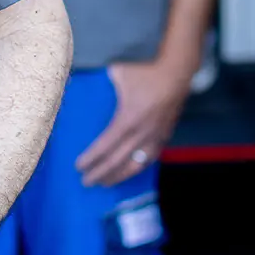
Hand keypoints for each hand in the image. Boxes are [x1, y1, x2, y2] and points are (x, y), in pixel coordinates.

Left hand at [74, 55, 191, 186]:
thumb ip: (102, 82)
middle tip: (86, 181)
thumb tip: (85, 84)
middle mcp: (141, 133)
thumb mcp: (118, 73)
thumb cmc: (145, 72)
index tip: (78, 166)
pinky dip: (136, 168)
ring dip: (118, 176)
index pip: (105, 146)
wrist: (176, 74)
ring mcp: (154, 137)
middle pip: (117, 161)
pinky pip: (149, 159)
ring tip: (105, 182)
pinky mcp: (163, 137)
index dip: (91, 159)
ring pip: (135, 165)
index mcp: (127, 120)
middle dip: (100, 173)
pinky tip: (128, 171)